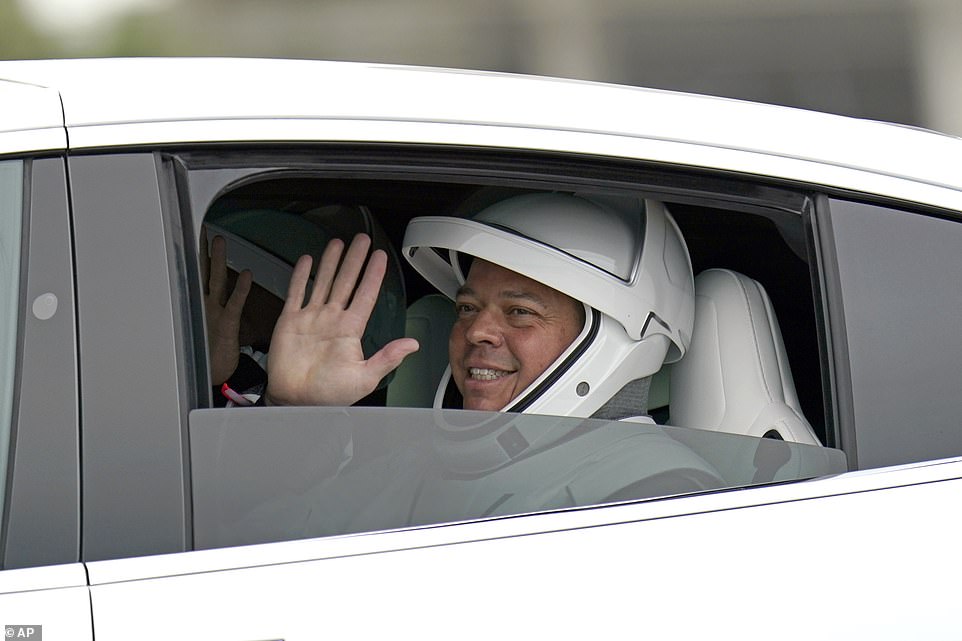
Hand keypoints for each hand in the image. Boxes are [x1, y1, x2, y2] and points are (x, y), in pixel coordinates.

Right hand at [201, 227, 251, 385]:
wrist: (215, 376)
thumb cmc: (215, 352)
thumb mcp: (214, 325)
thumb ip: (218, 305)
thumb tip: (222, 288)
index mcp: (203, 303)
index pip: (202, 272)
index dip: (202, 253)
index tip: (200, 233)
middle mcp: (205, 305)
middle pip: (203, 272)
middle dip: (203, 250)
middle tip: (202, 229)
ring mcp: (213, 314)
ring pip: (215, 282)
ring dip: (217, 262)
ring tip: (219, 242)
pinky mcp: (226, 325)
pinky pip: (234, 304)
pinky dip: (240, 289)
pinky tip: (245, 275)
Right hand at [265, 233, 418, 405]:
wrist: (295, 401)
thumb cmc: (328, 394)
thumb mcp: (364, 378)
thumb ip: (387, 359)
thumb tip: (412, 344)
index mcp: (350, 330)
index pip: (365, 294)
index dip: (373, 274)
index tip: (380, 257)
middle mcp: (332, 319)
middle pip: (346, 281)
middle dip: (354, 260)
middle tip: (362, 240)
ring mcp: (311, 318)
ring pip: (323, 282)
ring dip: (331, 262)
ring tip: (337, 243)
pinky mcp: (290, 321)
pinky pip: (296, 293)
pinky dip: (301, 276)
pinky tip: (307, 261)